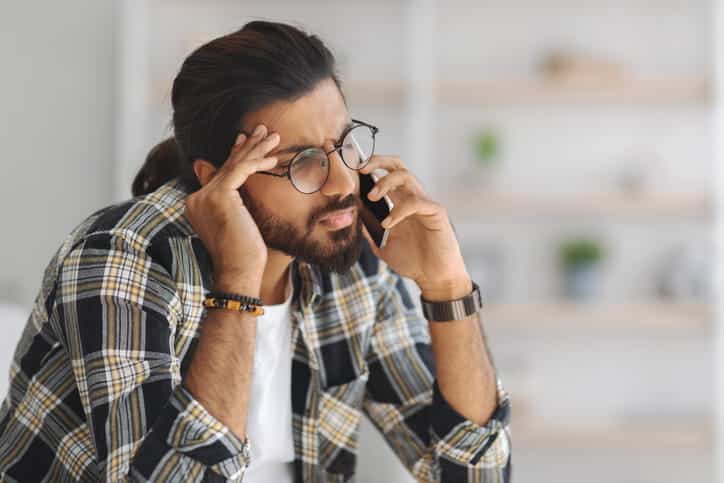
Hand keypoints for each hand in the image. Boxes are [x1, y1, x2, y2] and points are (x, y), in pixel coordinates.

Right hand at [184, 125, 279, 290]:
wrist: (238, 271)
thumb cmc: (243, 254)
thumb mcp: (238, 223)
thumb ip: (234, 202)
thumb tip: (241, 193)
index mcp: (197, 203)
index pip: (219, 173)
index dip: (234, 155)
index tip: (245, 140)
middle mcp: (196, 198)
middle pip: (226, 165)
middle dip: (246, 146)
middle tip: (262, 129)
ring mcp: (205, 196)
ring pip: (234, 165)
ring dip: (256, 148)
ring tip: (273, 135)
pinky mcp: (219, 195)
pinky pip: (241, 171)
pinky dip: (258, 162)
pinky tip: (274, 158)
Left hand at [359, 155, 470, 297]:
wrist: (433, 278)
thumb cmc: (412, 261)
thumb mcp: (382, 245)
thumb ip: (369, 230)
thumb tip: (351, 217)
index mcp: (400, 202)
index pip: (386, 174)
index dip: (370, 167)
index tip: (351, 169)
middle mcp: (413, 198)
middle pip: (397, 165)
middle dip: (377, 161)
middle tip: (361, 169)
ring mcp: (425, 203)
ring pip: (406, 176)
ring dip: (385, 182)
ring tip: (371, 197)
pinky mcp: (436, 213)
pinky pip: (417, 201)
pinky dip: (399, 209)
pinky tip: (388, 224)